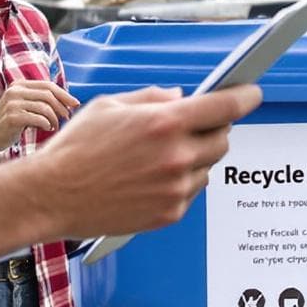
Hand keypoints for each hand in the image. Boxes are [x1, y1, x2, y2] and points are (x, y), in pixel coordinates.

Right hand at [0, 80, 79, 159]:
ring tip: (55, 126)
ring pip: (45, 107)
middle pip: (48, 94)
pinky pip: (39, 119)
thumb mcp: (25, 106)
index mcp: (19, 85)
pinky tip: (48, 128)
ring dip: (55, 118)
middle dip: (62, 106)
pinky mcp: (12, 116)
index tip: (76, 104)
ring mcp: (12, 103)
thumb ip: (40, 100)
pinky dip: (47, 124)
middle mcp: (15, 90)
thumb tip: (69, 101)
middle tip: (67, 117)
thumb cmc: (12, 124)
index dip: (64, 94)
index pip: (47, 85)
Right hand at [30, 85, 256, 237]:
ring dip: (195, 158)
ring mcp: (175, 188)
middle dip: (213, 129)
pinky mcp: (170, 213)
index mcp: (164, 122)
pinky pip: (191, 192)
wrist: (53, 195)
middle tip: (192, 127)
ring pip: (207, 167)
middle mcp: (176, 156)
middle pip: (222, 139)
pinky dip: (180, 183)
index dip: (245, 97)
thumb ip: (153, 98)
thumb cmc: (76, 148)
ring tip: (158, 158)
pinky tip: (150, 179)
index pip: (224, 106)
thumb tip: (182, 98)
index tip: (253, 93)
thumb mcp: (111, 106)